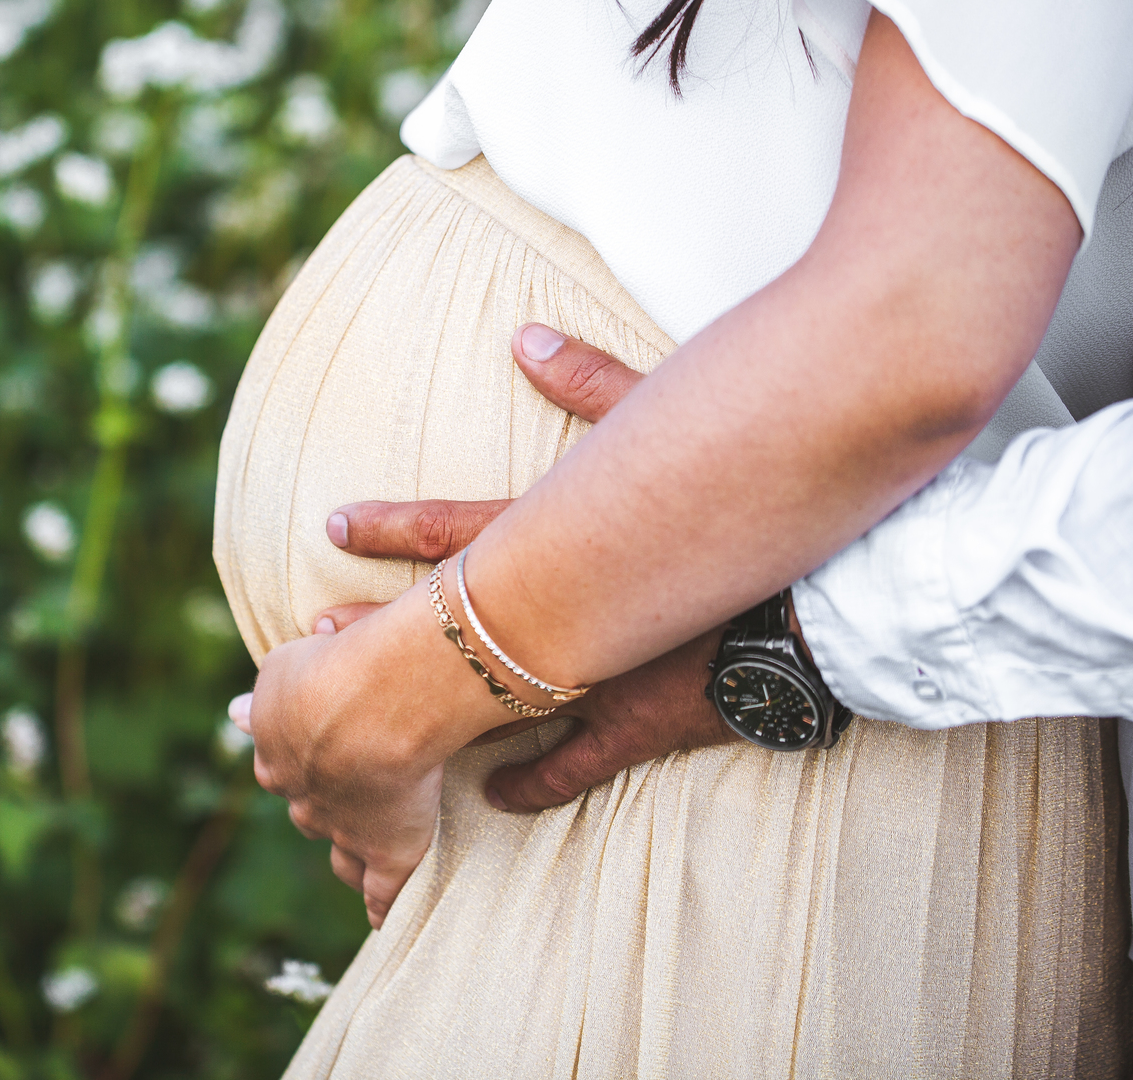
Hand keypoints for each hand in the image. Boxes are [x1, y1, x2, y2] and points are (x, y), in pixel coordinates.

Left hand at [229, 584, 512, 928]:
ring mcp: (346, 830)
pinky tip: (382, 919)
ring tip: (353, 857)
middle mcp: (303, 798)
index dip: (297, 759)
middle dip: (319, 803)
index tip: (311, 751)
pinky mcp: (390, 852)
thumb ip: (264, 697)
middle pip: (305, 811)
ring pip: (340, 852)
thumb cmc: (329, 669)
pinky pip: (383, 891)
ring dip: (345, 852)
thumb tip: (235, 712)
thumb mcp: (280, 668)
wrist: (371, 704)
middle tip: (343, 789)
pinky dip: (384, 906)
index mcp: (274, 754)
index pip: (277, 766)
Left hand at [316, 321, 733, 814]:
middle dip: (378, 631)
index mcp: (562, 539)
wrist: (823, 582)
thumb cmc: (744, 488)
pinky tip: (492, 796)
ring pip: (492, 703)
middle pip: (451, 624)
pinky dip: (532, 781)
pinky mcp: (641, 723)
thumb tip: (526, 337)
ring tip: (366, 729)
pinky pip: (573, 763)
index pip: (456, 530)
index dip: (390, 528)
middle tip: (309, 642)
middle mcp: (565, 614)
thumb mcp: (667, 420)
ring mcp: (597, 675)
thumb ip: (592, 381)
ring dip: (430, 714)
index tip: (330, 528)